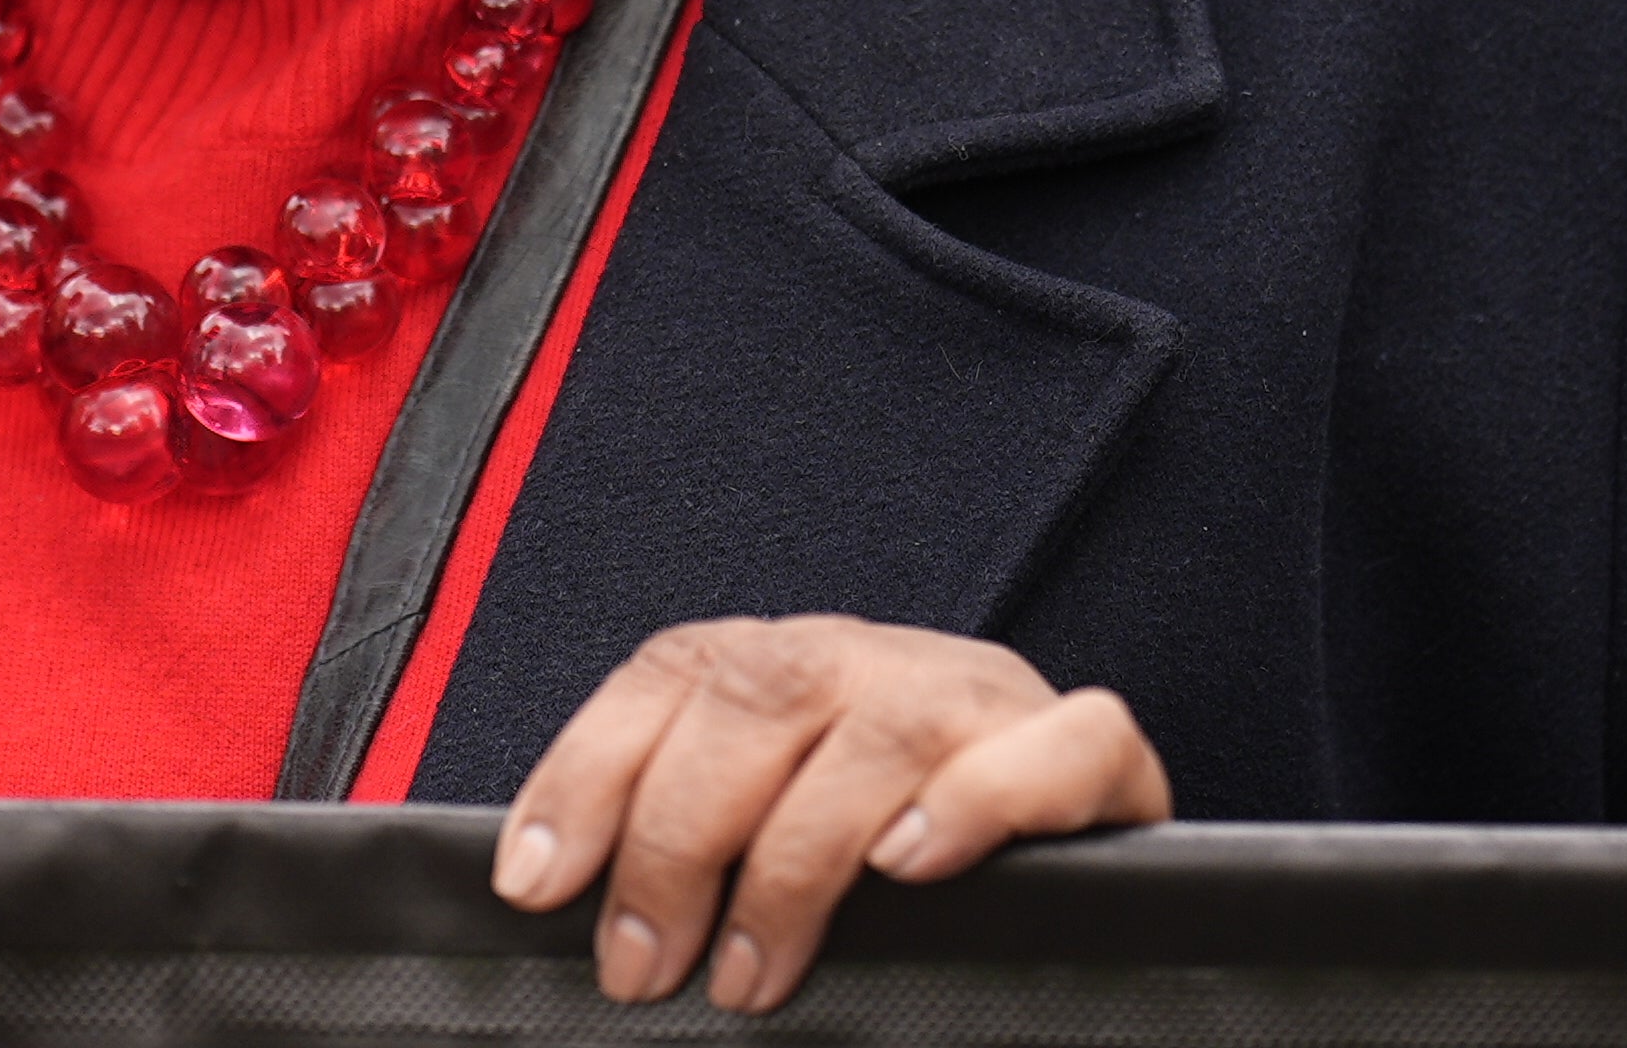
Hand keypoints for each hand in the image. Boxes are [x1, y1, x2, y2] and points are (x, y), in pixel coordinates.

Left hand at [493, 615, 1168, 1012]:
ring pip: (878, 727)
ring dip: (798, 857)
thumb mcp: (770, 830)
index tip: (534, 881)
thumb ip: (688, 843)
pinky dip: (975, 802)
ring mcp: (981, 693)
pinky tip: (911, 865)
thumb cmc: (895, 853)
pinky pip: (1051, 744)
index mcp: (786, 667)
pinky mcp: (1092, 748)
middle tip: (642, 964)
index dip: (586, 772)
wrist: (1071, 842)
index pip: (665, 678)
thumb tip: (553, 897)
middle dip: (678, 840)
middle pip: (755, 698)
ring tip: (751, 968)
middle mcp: (871, 659)